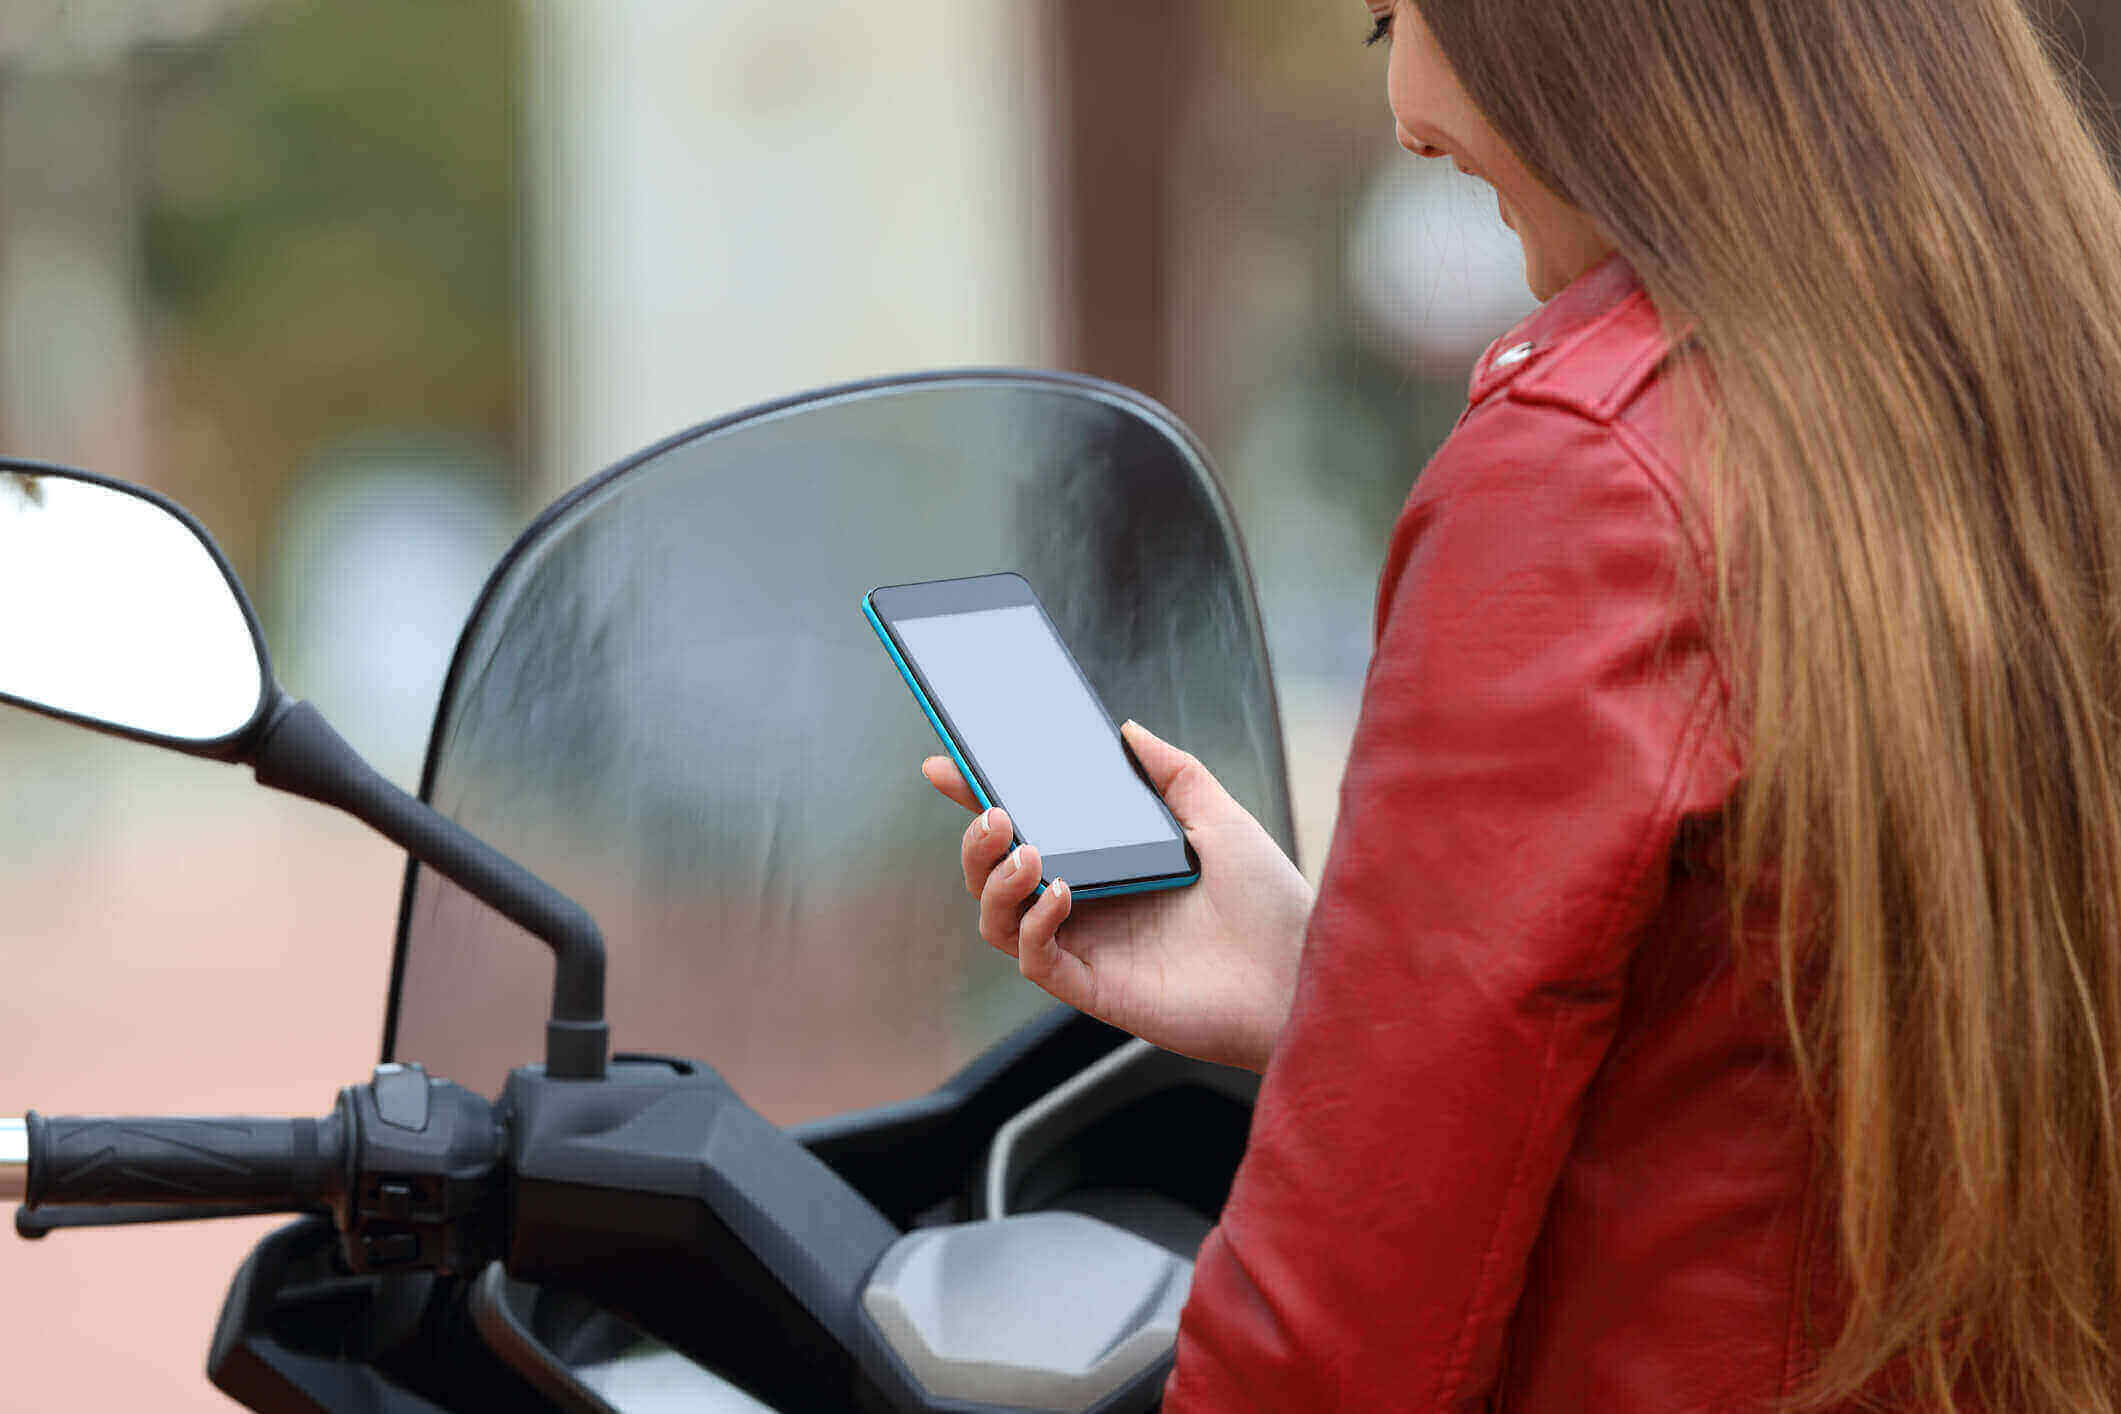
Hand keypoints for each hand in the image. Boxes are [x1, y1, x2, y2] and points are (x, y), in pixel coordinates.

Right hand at [923, 721, 1312, 1072]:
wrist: (1303, 973)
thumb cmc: (1271, 905)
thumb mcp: (1220, 817)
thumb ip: (1172, 773)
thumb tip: (1126, 729)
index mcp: (1106, 865)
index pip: (1026, 829)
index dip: (977, 799)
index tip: (947, 765)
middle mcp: (1087, 907)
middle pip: (993, 876)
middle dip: (975, 840)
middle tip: (992, 810)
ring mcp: (1088, 949)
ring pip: (997, 920)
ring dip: (995, 879)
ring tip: (1025, 848)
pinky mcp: (1095, 989)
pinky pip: (1035, 959)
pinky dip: (1034, 922)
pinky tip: (1061, 893)